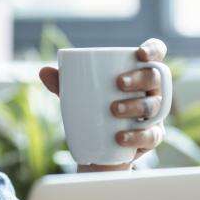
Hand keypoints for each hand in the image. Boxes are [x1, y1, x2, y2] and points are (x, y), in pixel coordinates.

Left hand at [38, 38, 167, 170]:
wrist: (98, 149)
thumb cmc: (93, 112)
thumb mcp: (77, 97)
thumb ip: (63, 84)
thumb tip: (43, 71)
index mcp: (138, 74)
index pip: (155, 55)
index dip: (153, 50)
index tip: (140, 54)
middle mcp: (152, 91)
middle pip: (155, 78)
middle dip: (140, 78)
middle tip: (119, 83)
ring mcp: (154, 115)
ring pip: (154, 106)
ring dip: (136, 105)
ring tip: (114, 110)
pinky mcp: (152, 137)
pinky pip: (151, 136)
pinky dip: (135, 136)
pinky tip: (120, 137)